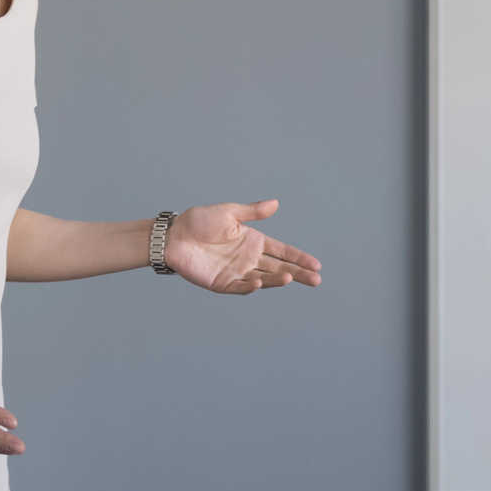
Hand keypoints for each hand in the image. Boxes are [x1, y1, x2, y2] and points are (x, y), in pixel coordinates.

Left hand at [165, 200, 323, 294]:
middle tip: (316, 280)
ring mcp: (237, 272)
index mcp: (253, 241)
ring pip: (264, 279)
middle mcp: (248, 258)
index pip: (282, 251)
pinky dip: (250, 287)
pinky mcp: (222, 283)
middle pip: (279, 268)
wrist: (173, 236)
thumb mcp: (229, 212)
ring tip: (292, 278)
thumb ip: (252, 212)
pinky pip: (240, 287)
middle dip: (299, 274)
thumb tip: (276, 203)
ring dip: (278, 280)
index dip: (299, 258)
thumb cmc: (199, 221)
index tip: (316, 265)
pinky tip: (259, 282)